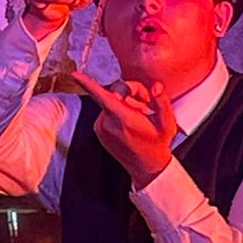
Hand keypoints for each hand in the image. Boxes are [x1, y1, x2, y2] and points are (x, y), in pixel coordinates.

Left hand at [73, 72, 177, 188]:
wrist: (147, 167)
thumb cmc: (157, 144)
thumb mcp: (167, 124)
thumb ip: (161, 102)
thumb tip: (156, 87)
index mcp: (124, 119)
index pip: (103, 97)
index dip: (88, 84)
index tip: (75, 75)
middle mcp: (108, 123)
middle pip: (114, 93)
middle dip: (130, 93)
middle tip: (146, 104)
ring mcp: (100, 128)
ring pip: (109, 101)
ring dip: (124, 103)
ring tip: (138, 117)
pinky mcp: (98, 131)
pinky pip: (106, 111)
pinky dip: (117, 111)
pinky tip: (129, 122)